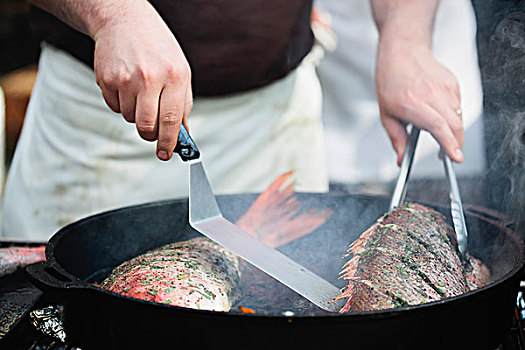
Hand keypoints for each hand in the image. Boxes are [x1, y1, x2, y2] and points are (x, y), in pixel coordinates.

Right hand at [92, 0, 192, 160]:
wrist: (125, 20)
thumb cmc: (157, 47)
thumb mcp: (180, 71)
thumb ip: (183, 104)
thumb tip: (181, 135)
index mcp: (175, 76)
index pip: (172, 121)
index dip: (169, 143)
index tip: (166, 154)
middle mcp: (150, 78)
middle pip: (147, 126)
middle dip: (150, 134)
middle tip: (152, 130)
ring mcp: (126, 79)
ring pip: (129, 118)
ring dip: (136, 114)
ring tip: (140, 92)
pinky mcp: (106, 79)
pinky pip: (114, 107)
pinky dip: (122, 103)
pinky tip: (127, 84)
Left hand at [375, 39, 462, 164]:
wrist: (403, 52)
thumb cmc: (391, 81)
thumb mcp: (386, 114)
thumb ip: (397, 139)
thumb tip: (402, 159)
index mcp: (412, 102)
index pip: (438, 125)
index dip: (449, 143)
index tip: (455, 157)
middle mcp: (431, 94)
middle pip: (454, 125)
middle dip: (456, 144)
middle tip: (448, 154)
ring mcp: (445, 87)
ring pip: (459, 117)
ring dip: (453, 131)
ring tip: (438, 133)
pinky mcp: (453, 83)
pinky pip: (458, 106)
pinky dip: (452, 117)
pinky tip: (439, 113)